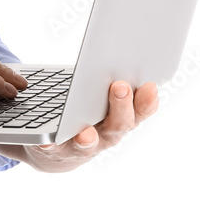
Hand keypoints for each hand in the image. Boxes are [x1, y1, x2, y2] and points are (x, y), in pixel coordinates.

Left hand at [21, 79, 158, 172]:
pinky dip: (52, 145)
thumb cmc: (83, 113)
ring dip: (89, 138)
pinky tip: (48, 140)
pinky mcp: (56, 150)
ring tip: (86, 133)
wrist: (55, 150)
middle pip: (118, 126)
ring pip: (89, 144)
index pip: (139, 111)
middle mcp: (105, 135)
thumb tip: (117, 49)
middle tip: (120, 87)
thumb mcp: (100, 95)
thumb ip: (111, 79)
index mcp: (119, 118)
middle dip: (121, 107)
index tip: (151, 85)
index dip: (147, 102)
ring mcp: (82, 146)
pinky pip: (54, 149)